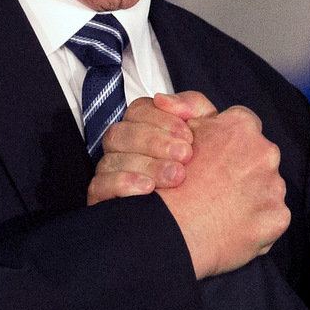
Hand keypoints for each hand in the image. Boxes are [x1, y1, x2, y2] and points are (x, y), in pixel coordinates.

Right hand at [89, 92, 213, 203]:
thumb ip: (192, 106)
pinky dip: (122, 184)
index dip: (161, 120)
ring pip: (111, 159)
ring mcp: (110, 172)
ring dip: (146, 165)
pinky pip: (99, 186)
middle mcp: (123, 147)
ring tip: (176, 176)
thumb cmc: (207, 165)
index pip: (138, 111)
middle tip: (185, 155)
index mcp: (144, 126)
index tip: (188, 135)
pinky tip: (148, 188)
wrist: (209, 209)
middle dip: (154, 142)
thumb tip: (164, 100)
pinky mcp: (104, 198)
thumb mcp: (208, 130)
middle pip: (120, 133)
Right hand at [157, 105, 289, 279]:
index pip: (244, 126)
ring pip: (267, 186)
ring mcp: (275, 185)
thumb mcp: (178, 131)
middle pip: (259, 156)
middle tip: (217, 186)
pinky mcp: (278, 216)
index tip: (216, 158)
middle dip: (243, 167)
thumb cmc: (171, 183)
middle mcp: (265, 152)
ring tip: (222, 208)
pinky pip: (270, 216)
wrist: (172, 230)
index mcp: (241, 126)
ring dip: (251, 194)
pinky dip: (256, 222)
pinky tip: (232, 226)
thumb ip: (193, 109)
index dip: (228, 142)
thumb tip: (198, 106)